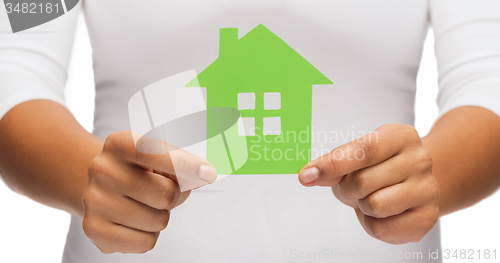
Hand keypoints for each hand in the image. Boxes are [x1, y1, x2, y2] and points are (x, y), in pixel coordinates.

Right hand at [82, 131, 216, 253]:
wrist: (102, 185)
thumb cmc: (140, 170)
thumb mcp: (157, 157)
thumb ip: (181, 164)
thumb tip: (205, 175)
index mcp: (119, 144)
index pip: (156, 153)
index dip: (185, 164)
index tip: (208, 172)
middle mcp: (102, 169)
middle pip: (166, 194)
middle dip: (175, 196)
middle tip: (164, 190)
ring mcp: (95, 200)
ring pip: (158, 221)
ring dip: (161, 216)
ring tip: (145, 204)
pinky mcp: (94, 229)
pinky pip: (146, 242)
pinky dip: (148, 235)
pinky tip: (134, 220)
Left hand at [298, 124, 438, 243]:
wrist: (414, 182)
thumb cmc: (379, 167)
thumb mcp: (357, 157)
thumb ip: (334, 164)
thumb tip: (309, 175)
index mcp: (401, 136)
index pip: (363, 150)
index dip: (331, 164)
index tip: (305, 175)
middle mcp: (420, 160)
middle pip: (362, 181)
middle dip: (346, 189)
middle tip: (352, 187)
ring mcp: (428, 189)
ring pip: (374, 206)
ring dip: (362, 206)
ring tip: (371, 197)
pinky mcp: (428, 217)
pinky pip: (382, 228)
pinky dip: (372, 224)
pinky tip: (382, 213)